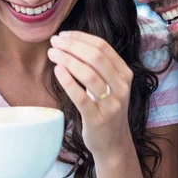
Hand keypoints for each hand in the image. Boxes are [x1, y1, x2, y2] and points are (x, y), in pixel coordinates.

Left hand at [48, 31, 133, 157]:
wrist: (113, 142)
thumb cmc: (106, 108)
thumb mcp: (111, 84)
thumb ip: (99, 66)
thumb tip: (70, 41)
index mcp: (125, 74)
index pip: (103, 47)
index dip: (81, 37)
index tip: (63, 35)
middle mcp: (122, 87)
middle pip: (95, 57)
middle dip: (72, 46)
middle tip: (54, 42)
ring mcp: (111, 103)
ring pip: (89, 74)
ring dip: (67, 60)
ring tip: (52, 54)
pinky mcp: (98, 119)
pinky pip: (81, 97)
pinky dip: (68, 81)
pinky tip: (57, 70)